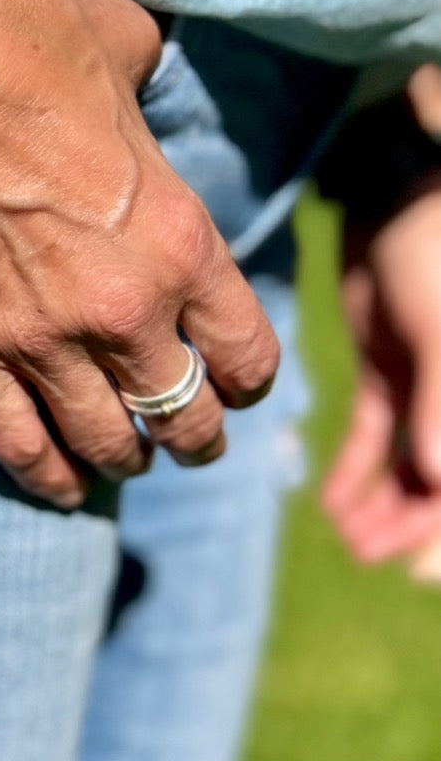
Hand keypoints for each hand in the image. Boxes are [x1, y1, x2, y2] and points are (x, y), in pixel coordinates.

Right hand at [0, 0, 279, 506]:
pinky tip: (61, 486)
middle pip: (184, 415)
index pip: (244, 350)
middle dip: (195, 433)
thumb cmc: (15, 36)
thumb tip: (145, 83)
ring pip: (105, 441)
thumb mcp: (120, 44)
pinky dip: (44, 475)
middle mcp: (121, 306)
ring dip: (124, 458)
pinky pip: (14, 441)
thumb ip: (150, 88)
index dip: (248, 375)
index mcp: (176, 238)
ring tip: (124, 458)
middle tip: (187, 434)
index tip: (236, 377)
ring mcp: (35, 335)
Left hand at [323, 186, 440, 566]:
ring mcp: (430, 392)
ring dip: (380, 507)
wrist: (400, 189)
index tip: (412, 571)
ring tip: (343, 533)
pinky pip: (377, 434)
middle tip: (361, 551)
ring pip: (411, 470)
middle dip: (410, 527)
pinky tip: (330, 501)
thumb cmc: (438, 252)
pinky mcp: (392, 369)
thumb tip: (436, 482)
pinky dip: (356, 469)